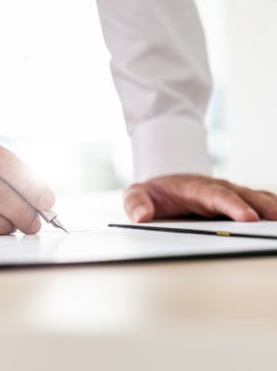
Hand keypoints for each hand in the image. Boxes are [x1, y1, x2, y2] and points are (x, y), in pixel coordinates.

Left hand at [124, 174, 276, 222]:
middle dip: (262, 206)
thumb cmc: (152, 191)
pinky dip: (270, 207)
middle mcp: (216, 189)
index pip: (216, 196)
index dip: (233, 206)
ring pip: (254, 198)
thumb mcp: (136, 194)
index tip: (248, 218)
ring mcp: (227, 194)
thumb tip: (141, 217)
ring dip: (271, 207)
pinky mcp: (233, 202)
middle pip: (242, 195)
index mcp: (194, 188)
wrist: (161, 182)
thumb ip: (136, 203)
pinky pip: (256, 203)